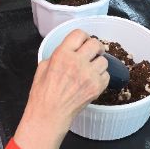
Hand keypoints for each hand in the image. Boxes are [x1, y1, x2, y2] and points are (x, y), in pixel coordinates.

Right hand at [13, 30, 109, 148]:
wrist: (50, 115)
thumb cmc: (43, 93)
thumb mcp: (43, 67)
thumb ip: (57, 55)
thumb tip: (69, 50)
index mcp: (62, 54)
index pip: (79, 34)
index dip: (83, 36)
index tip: (83, 41)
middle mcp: (77, 62)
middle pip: (95, 44)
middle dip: (95, 47)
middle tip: (93, 52)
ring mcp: (89, 75)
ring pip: (104, 61)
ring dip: (98, 63)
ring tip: (91, 69)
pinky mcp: (96, 87)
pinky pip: (106, 76)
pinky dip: (102, 77)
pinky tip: (92, 81)